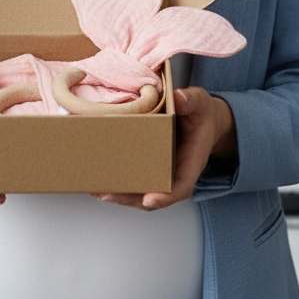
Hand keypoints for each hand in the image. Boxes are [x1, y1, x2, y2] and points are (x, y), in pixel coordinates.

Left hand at [97, 86, 235, 210]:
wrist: (202, 119)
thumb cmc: (201, 113)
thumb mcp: (200, 103)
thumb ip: (191, 101)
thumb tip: (178, 99)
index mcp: (192, 162)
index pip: (181, 186)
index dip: (165, 196)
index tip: (149, 200)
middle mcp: (176, 172)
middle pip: (155, 195)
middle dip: (131, 199)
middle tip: (108, 194)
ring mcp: (162, 171)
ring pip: (142, 192)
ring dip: (120, 195)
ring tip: (97, 190)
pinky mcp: (150, 165)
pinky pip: (136, 179)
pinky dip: (119, 183)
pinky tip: (99, 179)